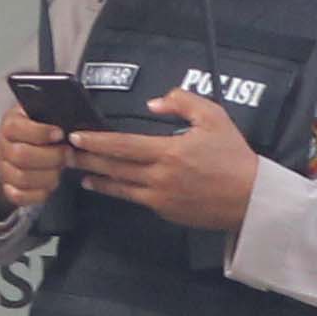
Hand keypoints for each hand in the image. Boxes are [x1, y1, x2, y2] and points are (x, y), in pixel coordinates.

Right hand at [0, 105, 69, 212]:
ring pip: (21, 178)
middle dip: (51, 156)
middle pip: (21, 155)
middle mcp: (2, 147)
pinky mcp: (8, 187)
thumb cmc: (38, 128)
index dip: (41, 133)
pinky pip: (18, 196)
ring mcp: (3, 169)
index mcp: (9, 125)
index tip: (61, 134)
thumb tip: (69, 125)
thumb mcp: (42, 114)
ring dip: (48, 175)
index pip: (18, 129)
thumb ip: (51, 116)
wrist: (23, 145)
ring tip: (61, 169)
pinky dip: (38, 193)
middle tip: (68, 153)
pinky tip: (51, 184)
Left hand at [66, 92, 263, 234]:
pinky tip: (111, 186)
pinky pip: (138, 200)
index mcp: (168, 153)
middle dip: (86, 160)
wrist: (251, 198)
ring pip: (120, 189)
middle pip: (114, 169)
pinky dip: (121, 193)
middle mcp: (159, 178)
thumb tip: (153, 104)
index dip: (96, 142)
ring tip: (80, 174)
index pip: (122, 146)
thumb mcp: (213, 117)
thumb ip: (181, 102)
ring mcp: (161, 199)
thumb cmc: (233, 156)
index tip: (77, 137)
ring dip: (98, 180)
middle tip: (65, 155)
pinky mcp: (166, 212)